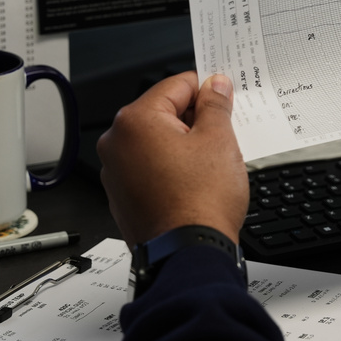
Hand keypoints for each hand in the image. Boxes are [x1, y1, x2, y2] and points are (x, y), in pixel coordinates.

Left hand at [97, 72, 249, 248]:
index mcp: (135, 121)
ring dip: (184, 144)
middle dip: (195, 119)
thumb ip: (215, 105)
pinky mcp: (123, 197)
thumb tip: (214, 86)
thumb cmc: (199, 204)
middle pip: (163, 113)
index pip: (175, 85)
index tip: (223, 94)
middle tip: (224, 131)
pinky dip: (172, 168)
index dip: (206, 88)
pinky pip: (150, 168)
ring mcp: (116, 173)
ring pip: (157, 142)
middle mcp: (117, 144)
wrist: (188, 255)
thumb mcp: (218, 140)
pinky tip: (196, 180)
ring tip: (212, 161)